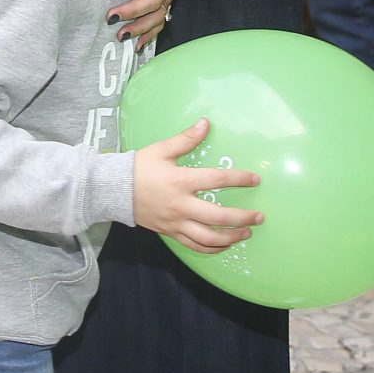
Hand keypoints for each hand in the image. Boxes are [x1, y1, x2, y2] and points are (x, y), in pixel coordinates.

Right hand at [133, 118, 262, 253]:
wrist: (114, 190)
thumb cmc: (139, 167)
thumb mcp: (161, 149)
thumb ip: (186, 138)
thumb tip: (206, 123)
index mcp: (181, 181)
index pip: (217, 180)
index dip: (239, 179)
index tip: (255, 179)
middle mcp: (181, 205)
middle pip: (218, 217)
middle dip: (242, 218)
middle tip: (259, 217)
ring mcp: (176, 223)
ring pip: (208, 238)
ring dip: (231, 238)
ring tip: (246, 234)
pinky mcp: (171, 233)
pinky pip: (194, 246)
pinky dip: (212, 249)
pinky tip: (224, 245)